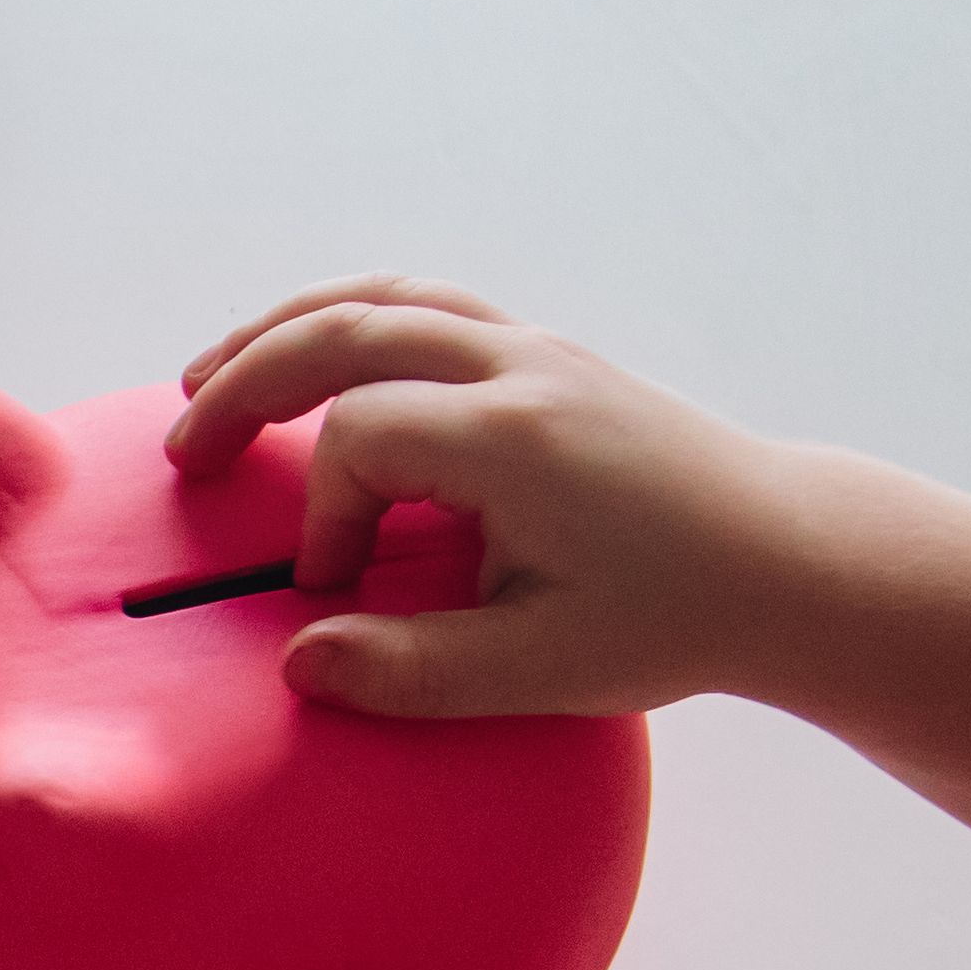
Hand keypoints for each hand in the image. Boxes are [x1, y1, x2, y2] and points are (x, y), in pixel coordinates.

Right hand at [163, 280, 833, 722]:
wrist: (787, 556)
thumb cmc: (677, 614)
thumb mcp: (544, 668)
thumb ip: (416, 671)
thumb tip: (305, 667)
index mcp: (515, 437)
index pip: (362, 437)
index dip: (322, 516)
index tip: (334, 592)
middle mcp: (521, 369)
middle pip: (348, 329)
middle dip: (250, 378)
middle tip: (183, 444)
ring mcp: (537, 349)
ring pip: (386, 298)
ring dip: (287, 329)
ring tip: (212, 373)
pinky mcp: (548, 357)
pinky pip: (428, 306)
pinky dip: (349, 321)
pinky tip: (313, 362)